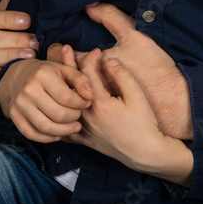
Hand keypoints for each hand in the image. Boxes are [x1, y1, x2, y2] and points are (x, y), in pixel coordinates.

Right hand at [0, 49, 92, 141]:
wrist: (20, 76)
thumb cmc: (48, 74)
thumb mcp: (65, 70)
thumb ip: (81, 80)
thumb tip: (90, 96)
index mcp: (42, 75)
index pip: (66, 98)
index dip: (81, 104)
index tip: (85, 103)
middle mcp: (28, 89)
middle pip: (58, 115)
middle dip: (74, 118)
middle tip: (78, 115)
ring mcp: (19, 103)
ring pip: (46, 127)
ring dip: (64, 131)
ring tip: (74, 127)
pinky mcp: (14, 115)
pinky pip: (31, 134)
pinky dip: (47, 138)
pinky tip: (58, 134)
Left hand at [65, 50, 192, 185]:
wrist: (146, 154)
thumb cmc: (145, 125)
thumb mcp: (138, 97)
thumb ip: (123, 76)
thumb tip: (109, 60)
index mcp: (100, 103)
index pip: (88, 74)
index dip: (91, 58)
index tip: (96, 50)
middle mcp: (87, 115)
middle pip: (71, 85)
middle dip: (67, 64)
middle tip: (64, 49)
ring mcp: (84, 128)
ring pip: (65, 104)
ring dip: (62, 85)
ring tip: (58, 72)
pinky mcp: (84, 139)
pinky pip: (64, 125)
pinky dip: (59, 113)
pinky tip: (56, 105)